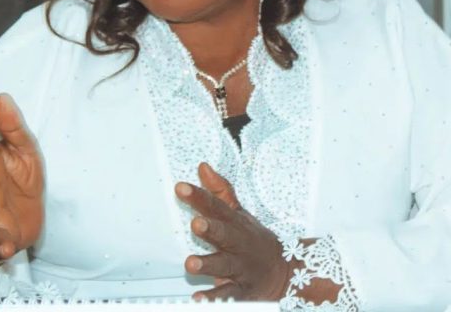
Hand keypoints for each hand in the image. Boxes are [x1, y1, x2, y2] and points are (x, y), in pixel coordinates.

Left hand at [175, 162, 290, 301]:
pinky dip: (215, 298)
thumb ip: (219, 189)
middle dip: (211, 229)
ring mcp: (241, 267)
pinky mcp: (242, 291)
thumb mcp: (238, 211)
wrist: (284, 272)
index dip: (198, 196)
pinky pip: (228, 295)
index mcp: (234, 222)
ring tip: (190, 264)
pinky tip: (199, 300)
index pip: (215, 205)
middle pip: (224, 234)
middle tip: (196, 224)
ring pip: (224, 265)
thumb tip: (202, 167)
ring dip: (208, 264)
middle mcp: (237, 242)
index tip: (180, 187)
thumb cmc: (252, 238)